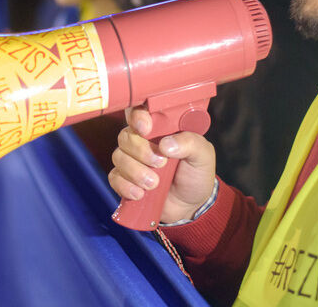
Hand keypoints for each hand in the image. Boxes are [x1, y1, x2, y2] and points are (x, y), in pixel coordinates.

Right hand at [107, 106, 215, 223]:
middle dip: (141, 151)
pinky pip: (114, 178)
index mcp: (160, 128)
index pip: (140, 111)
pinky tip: (140, 193)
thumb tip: (165, 144)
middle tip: (161, 164)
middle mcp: (143, 141)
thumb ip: (190, 143)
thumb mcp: (203, 155)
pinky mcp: (125, 180)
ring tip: (154, 184)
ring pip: (118, 157)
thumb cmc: (196, 174)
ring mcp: (132, 160)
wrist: (191, 206)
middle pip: (126, 135)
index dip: (138, 116)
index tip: (145, 129)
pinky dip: (125, 186)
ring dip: (135, 172)